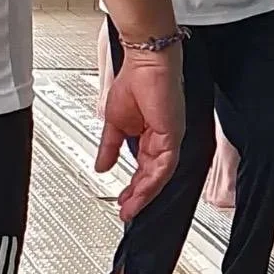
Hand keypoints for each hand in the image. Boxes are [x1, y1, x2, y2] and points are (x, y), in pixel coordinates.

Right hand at [98, 46, 184, 220]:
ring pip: (160, 176)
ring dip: (144, 193)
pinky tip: (140, 190)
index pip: (144, 170)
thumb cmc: (134, 82)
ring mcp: (170, 138)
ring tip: (131, 207)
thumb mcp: (114, 123)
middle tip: (127, 211)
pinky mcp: (173, 134)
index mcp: (151, 137)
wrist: (143, 62)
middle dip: (139, 196)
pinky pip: (165, 164)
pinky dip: (152, 180)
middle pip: (154, 177)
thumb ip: (109, 148)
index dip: (134, 188)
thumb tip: (101, 166)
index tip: (123, 202)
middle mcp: (163, 140)